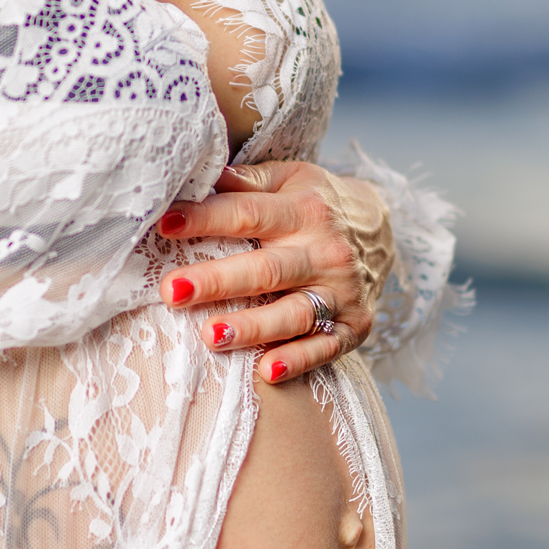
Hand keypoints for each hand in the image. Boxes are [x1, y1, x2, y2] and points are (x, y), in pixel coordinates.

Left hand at [156, 160, 393, 386]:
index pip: (248, 214)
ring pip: (293, 313)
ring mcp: (341, 291)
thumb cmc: (317, 203)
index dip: (206, 219)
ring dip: (252, 326)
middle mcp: (325, 251)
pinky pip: (325, 346)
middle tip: (172, 291)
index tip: (165, 225)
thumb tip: (199, 178)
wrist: (383, 231)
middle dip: (217, 281)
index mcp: (304, 210)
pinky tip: (266, 371)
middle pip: (266, 269)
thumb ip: (247, 181)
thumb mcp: (291, 178)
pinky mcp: (354, 324)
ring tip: (211, 336)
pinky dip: (298, 360)